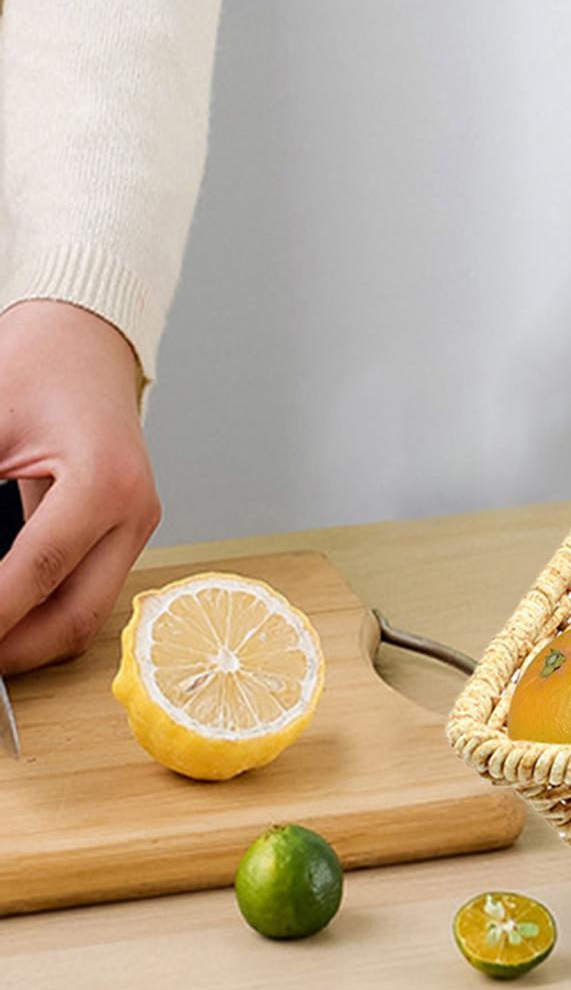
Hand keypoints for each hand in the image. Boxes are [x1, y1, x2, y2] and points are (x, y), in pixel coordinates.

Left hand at [0, 301, 158, 671]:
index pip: (36, 575)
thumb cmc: (35, 365)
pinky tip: (5, 618)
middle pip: (75, 616)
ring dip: (30, 639)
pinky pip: (87, 590)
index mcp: (106, 482)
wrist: (84, 338)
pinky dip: (43, 613)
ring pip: (85, 613)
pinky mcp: (127, 528)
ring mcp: (138, 523)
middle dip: (13, 651)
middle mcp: (135, 511)